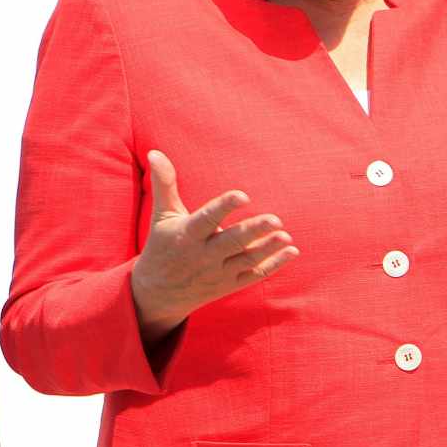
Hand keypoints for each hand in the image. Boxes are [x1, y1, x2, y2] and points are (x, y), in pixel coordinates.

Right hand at [130, 150, 298, 342]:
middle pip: (231, 243)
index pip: (207, 219)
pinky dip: (274, 265)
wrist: (157, 294)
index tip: (243, 195)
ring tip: (286, 236)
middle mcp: (203, 255)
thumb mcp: (162, 216)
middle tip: (276, 219)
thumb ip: (164, 184)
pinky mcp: (229, 285)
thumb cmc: (162, 246)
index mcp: (187, 235)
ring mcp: (218, 273)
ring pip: (246, 261)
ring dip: (267, 249)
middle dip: (253, 232)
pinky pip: (254, 276)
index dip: (224, 207)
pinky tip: (292, 250)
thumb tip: (155, 151)